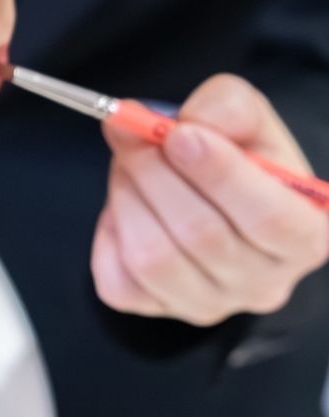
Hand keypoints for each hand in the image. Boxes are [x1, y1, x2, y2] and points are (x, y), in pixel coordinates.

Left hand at [91, 74, 328, 324]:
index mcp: (306, 235)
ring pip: (152, 259)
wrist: (206, 190)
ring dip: (127, 198)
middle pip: (201, 235)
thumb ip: (228, 108)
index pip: (269, 218)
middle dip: (155, 173)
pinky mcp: (160, 309)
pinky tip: (126, 210)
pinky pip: (118, 282)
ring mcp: (211, 303)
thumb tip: (186, 124)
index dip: (220, 174)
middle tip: (132, 134)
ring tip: (129, 166)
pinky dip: (109, 237)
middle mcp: (265, 282)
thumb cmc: (236, 155)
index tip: (179, 134)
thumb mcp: (247, 119)